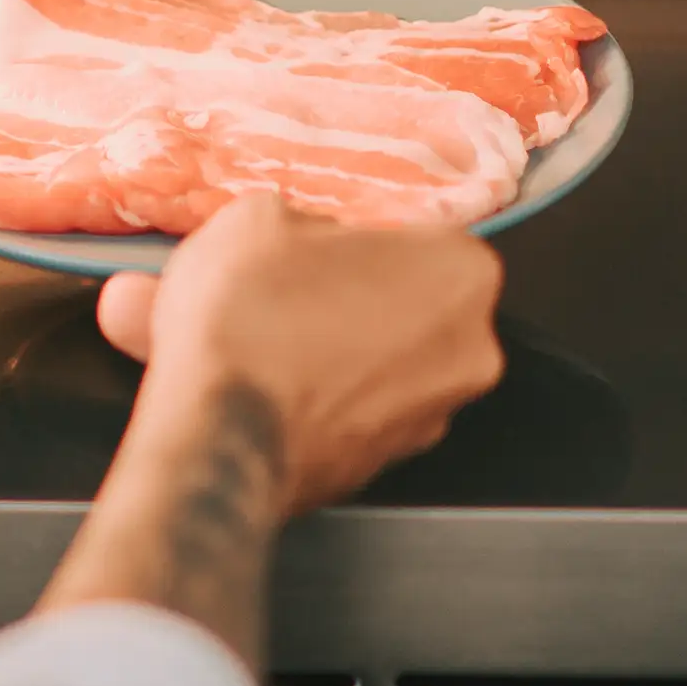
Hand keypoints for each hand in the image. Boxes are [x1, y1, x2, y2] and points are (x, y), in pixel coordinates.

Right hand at [94, 196, 504, 516]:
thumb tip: (307, 242)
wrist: (215, 435)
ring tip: (268, 347)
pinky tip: (269, 391)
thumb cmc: (249, 313)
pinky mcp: (384, 469)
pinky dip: (322, 403)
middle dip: (356, 299)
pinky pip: (356, 417)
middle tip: (290, 296)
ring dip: (339, 354)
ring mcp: (432, 420)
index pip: (419, 237)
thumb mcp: (259, 216)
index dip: (360, 240)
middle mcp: (471, 351)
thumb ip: (308, 221)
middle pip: (410, 307)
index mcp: (462, 272)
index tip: (315, 249)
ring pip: (384, 367)